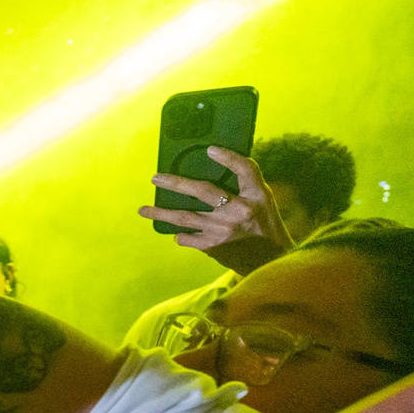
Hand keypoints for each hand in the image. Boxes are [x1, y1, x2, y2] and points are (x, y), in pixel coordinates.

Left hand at [138, 146, 293, 274]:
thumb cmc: (266, 227)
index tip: (210, 149)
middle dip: (176, 183)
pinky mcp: (213, 247)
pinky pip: (186, 238)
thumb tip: (216, 166)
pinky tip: (175, 233)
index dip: (229, 157)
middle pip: (203, 190)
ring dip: (161, 213)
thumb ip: (246, 186)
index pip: (245, 169)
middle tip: (155, 178)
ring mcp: (222, 230)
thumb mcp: (264, 202)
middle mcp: (238, 211)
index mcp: (257, 197)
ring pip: (184, 217)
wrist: (270, 262)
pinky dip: (180, 235)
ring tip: (143, 210)